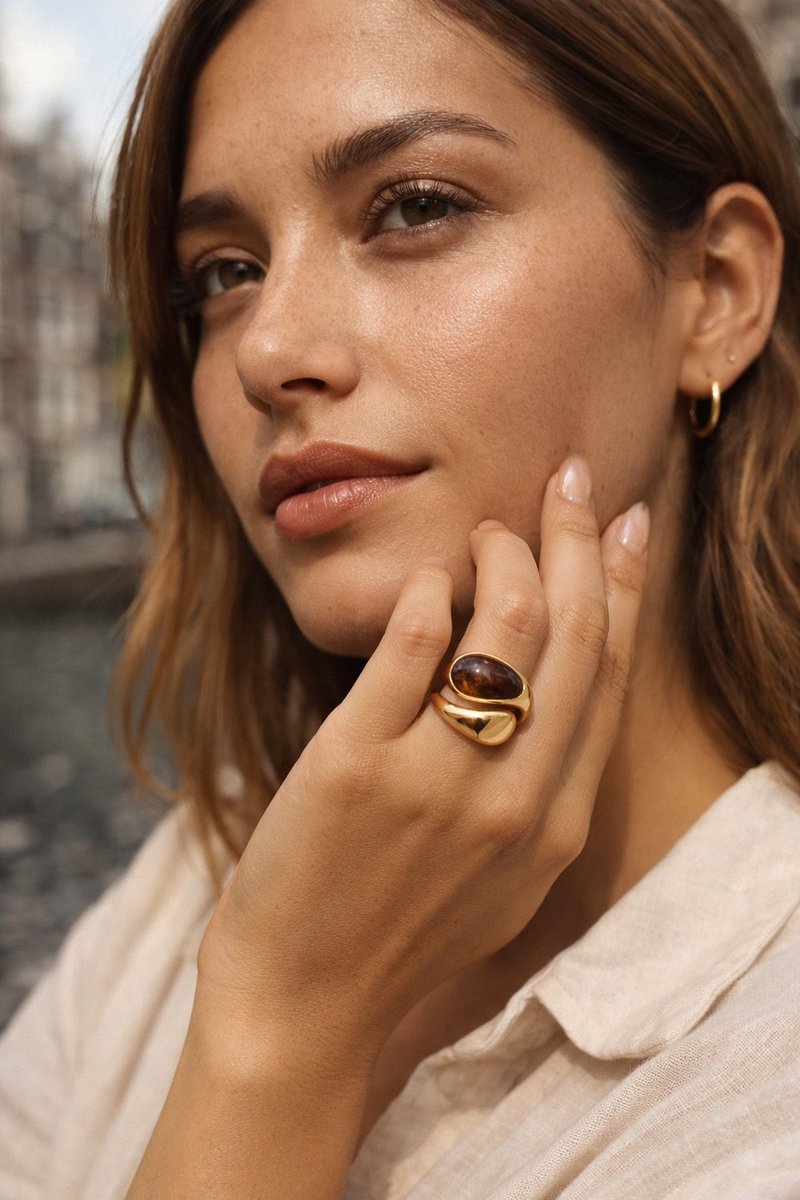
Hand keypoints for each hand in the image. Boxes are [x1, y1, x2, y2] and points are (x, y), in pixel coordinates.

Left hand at [197, 456, 648, 1076]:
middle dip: (579, 539)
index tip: (627, 522)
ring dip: (503, 554)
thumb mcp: (503, 876)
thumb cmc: (398, 935)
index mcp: (557, 823)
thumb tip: (545, 679)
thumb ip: (537, 786)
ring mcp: (436, 781)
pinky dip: (424, 593)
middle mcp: (514, 797)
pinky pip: (407, 649)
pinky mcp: (354, 766)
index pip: (611, 673)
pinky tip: (426, 573)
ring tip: (485, 529)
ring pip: (507, 627)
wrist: (306, 1010)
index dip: (623, 584)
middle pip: (573, 634)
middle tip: (571, 481)